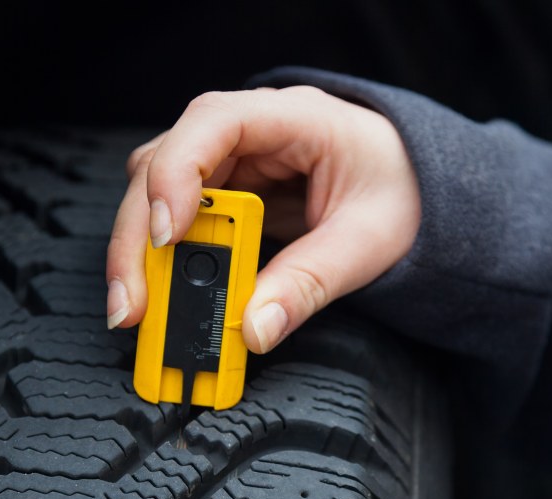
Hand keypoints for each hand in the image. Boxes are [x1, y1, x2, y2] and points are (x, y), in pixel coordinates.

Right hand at [105, 85, 420, 353]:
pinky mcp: (224, 195)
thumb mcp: (367, 243)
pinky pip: (178, 222)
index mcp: (292, 117)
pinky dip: (162, 261)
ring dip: (140, 252)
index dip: (177, 174)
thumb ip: (309, 283)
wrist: (419, 189)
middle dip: (139, 236)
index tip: (166, 235)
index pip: (213, 122)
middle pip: (164, 165)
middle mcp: (249, 132)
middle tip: (132, 302)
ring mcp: (231, 162)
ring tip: (138, 309)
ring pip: (156, 194)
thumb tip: (253, 328)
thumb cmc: (401, 194)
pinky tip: (160, 296)